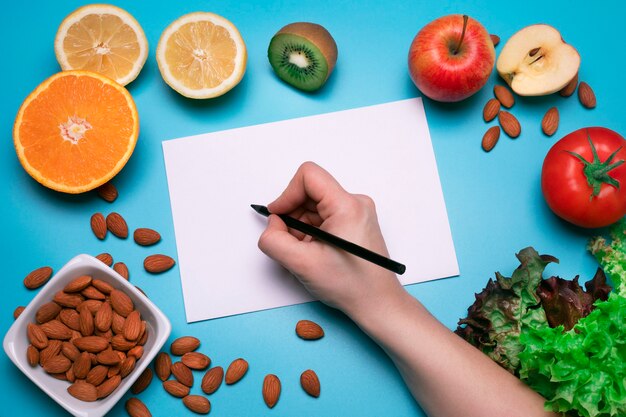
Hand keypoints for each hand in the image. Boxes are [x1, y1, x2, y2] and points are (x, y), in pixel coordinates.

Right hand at [257, 162, 403, 316]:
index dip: (286, 194)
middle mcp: (355, 203)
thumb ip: (274, 240)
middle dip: (293, 215)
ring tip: (306, 252)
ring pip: (314, 206)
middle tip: (291, 242)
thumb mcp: (301, 264)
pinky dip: (312, 231)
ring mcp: (356, 212)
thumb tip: (272, 224)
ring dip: (302, 226)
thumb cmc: (351, 286)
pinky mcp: (355, 222)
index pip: (308, 176)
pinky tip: (315, 252)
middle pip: (310, 192)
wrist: (377, 303)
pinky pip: (323, 216)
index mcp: (347, 206)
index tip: (278, 216)